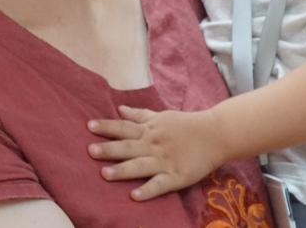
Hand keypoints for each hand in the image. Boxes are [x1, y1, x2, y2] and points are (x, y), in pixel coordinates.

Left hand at [87, 105, 226, 200]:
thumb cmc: (187, 124)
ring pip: (141, 165)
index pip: (125, 128)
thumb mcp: (162, 115)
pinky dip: (148, 189)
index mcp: (150, 130)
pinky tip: (134, 195)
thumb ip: (139, 114)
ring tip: (104, 174)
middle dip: (109, 149)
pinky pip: (160, 184)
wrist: (216, 134)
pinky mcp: (177, 176)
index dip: (107, 127)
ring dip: (123, 169)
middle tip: (90, 151)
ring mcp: (165, 161)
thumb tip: (119, 109)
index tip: (88, 126)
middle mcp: (155, 144)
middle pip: (129, 146)